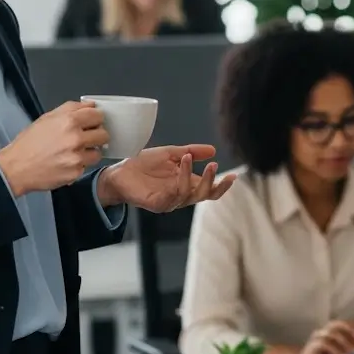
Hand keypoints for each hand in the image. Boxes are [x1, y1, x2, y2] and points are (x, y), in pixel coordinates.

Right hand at [0, 101, 108, 196]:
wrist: (16, 168)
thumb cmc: (29, 143)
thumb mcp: (47, 118)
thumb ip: (72, 108)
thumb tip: (90, 105)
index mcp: (69, 121)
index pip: (98, 116)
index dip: (95, 119)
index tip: (92, 123)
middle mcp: (75, 139)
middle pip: (104, 135)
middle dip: (96, 136)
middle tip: (85, 138)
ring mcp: (76, 157)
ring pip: (97, 153)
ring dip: (89, 153)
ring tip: (74, 152)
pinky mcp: (75, 173)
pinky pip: (86, 167)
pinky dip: (79, 165)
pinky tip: (66, 163)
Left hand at [98, 145, 235, 212]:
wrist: (119, 170)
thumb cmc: (144, 164)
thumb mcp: (171, 153)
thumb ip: (192, 152)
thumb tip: (213, 149)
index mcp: (186, 184)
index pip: (210, 190)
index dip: (222, 185)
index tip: (233, 175)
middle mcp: (180, 195)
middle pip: (204, 196)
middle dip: (211, 182)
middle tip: (214, 166)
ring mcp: (169, 201)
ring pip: (189, 195)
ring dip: (192, 177)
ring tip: (188, 157)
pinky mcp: (156, 203)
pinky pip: (171, 196)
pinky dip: (178, 180)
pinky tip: (179, 167)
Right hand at [296, 321, 353, 353]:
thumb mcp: (339, 352)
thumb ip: (348, 347)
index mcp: (330, 331)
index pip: (344, 324)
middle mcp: (324, 331)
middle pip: (337, 324)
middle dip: (350, 329)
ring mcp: (317, 337)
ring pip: (331, 333)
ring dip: (344, 341)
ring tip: (351, 351)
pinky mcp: (312, 346)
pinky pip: (323, 343)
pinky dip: (333, 348)